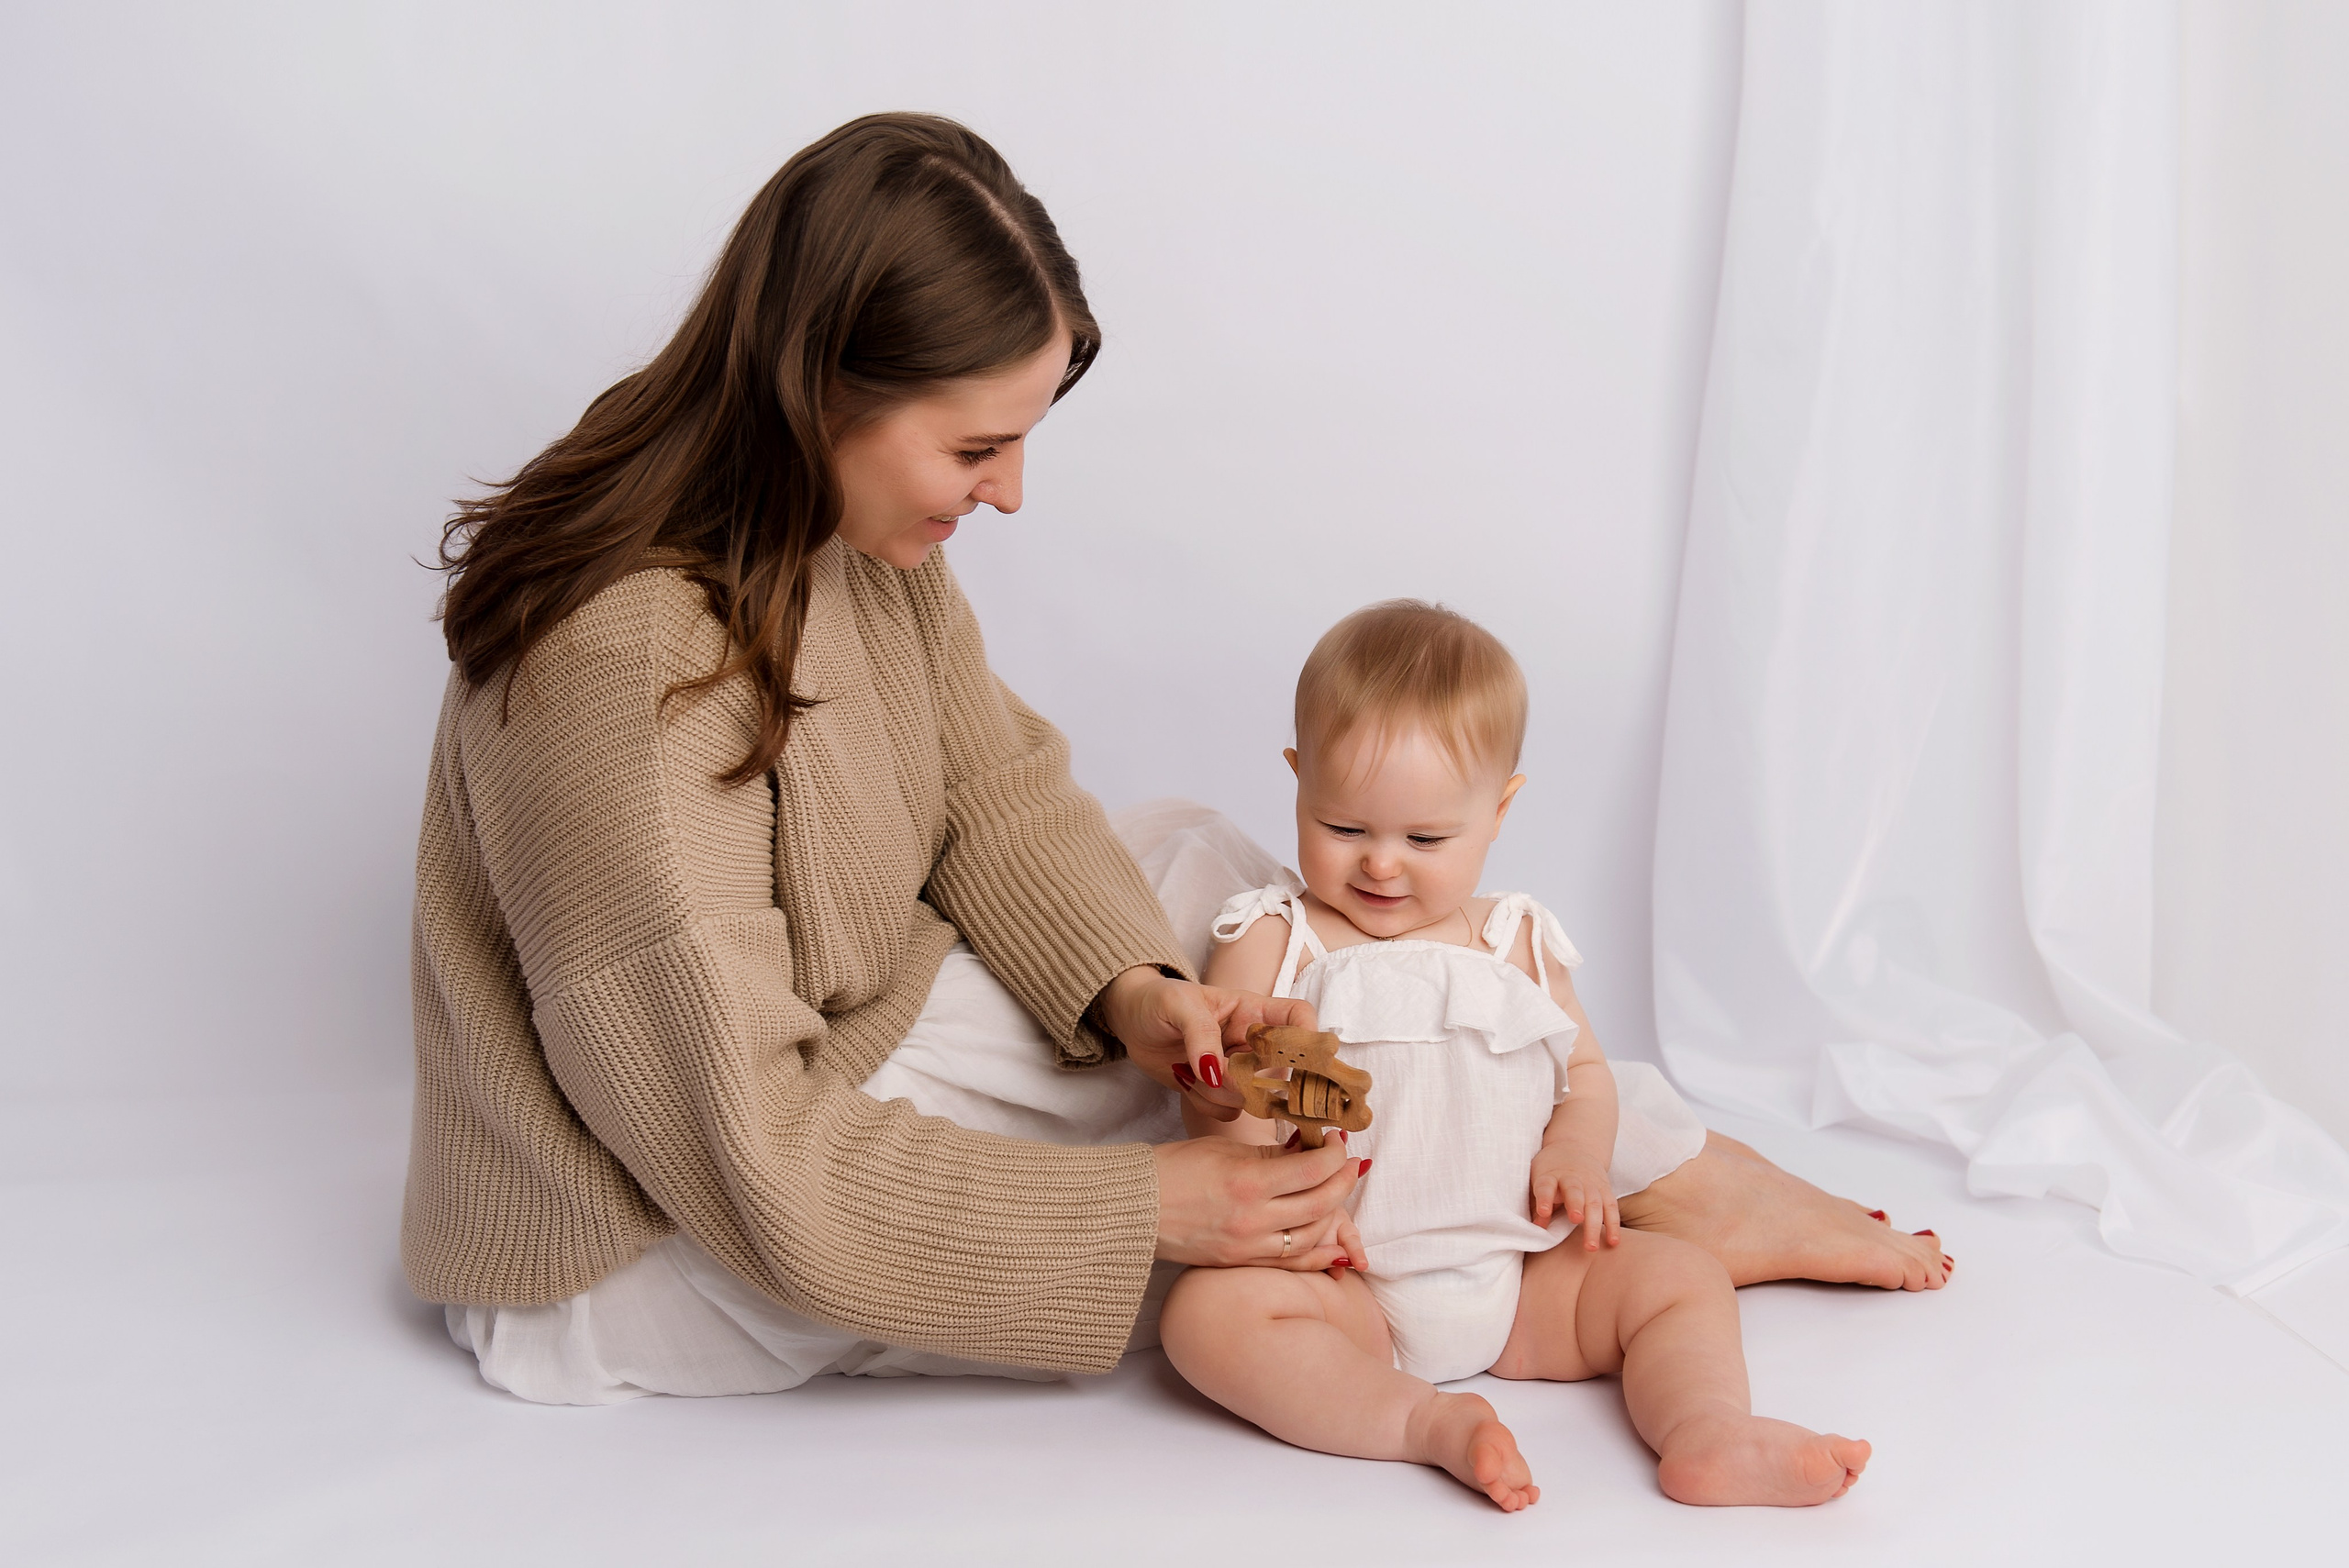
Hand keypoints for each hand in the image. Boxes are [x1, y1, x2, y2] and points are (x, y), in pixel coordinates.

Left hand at [1093, 967, 1317, 1122]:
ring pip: (1252, 1098)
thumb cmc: (1158, 1001)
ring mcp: (1239, 1069)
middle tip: (1216, 1073)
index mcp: (1253, 1011)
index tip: (1293, 1060)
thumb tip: (1217, 1071)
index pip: (1299, 1018)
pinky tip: (1184, 1080)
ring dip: (1218, 1093)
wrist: (1132, 1021)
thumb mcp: (1177, 1005)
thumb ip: (1200, 1034)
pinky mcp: (1220, 1090)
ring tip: (1189, 1071)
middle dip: (1251, 1082)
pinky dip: (1205, 1103)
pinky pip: (1228, 1110)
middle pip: (1282, 1071)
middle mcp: (1253, 1042)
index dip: (1307, 1038)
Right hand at [1153, 1135, 1366, 1269]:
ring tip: (1337, 1192)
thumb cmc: (1173, 1169)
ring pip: (1313, 1236)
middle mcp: (1254, 1219)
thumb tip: (1307, 1152)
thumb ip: (1270, 1154)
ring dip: (1334, 1213)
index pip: (1314, 1169)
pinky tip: (1336, 1245)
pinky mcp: (1241, 1263)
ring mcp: (1249, 1246)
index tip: (1337, 1140)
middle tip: (1348, 1163)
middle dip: (1344, 1180)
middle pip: (1321, 1203)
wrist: (1132, 1209)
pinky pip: (1292, 1262)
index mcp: (1248, 1181)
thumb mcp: (1223, 1150)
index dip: (1335, 1153)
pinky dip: (1319, 1254)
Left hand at [1530, 1142, 1619, 1249]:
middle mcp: (1571, 1178)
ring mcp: (1590, 1184)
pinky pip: (1611, 1208)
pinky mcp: (1605, 1190)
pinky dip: (1613, 1225)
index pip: (1546, 1186)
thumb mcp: (1539, 1180)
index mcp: (1550, 1176)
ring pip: (1594, 1203)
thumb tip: (1537, 1227)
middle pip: (1574, 1192)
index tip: (1544, 1212)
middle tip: (1576, 1220)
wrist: (1574, 1147)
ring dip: (1594, 1224)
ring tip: (1592, 1246)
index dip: (1545, 1198)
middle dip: (1576, 1206)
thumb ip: (1537, 1204)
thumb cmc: (1551, 1172)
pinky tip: (1613, 1242)